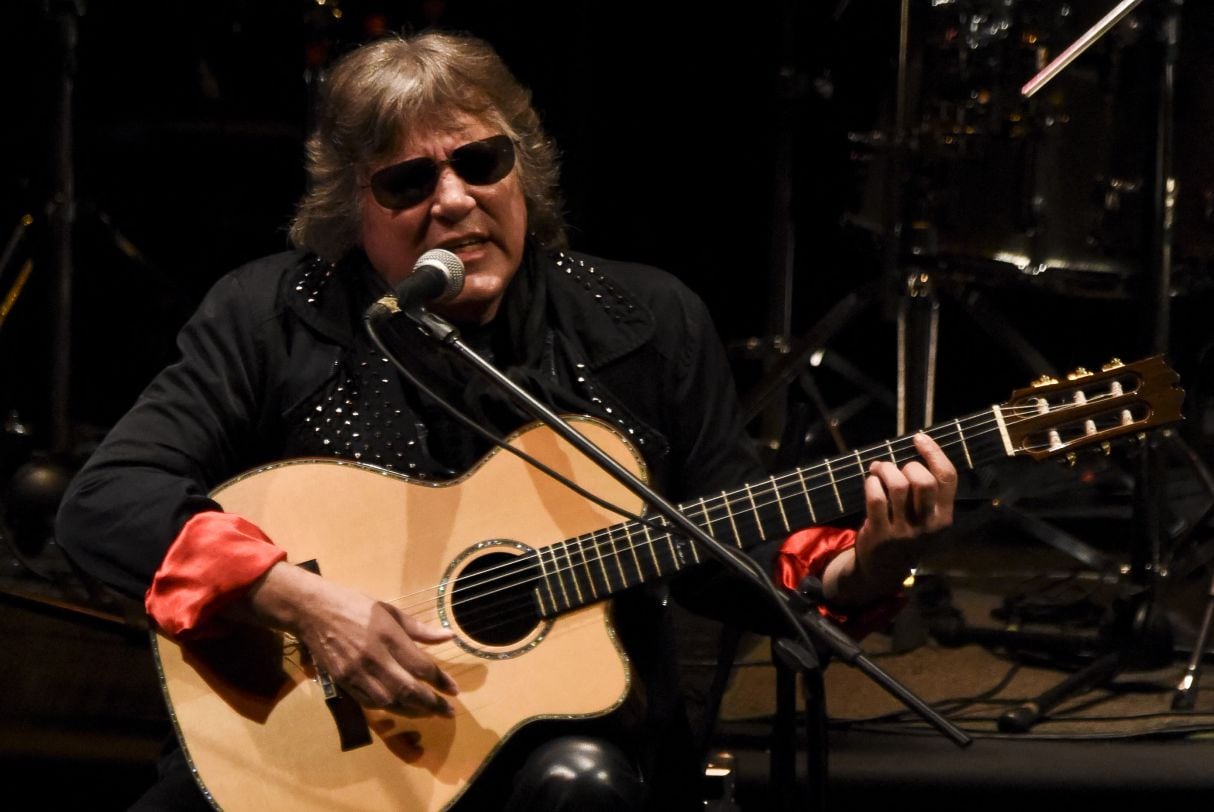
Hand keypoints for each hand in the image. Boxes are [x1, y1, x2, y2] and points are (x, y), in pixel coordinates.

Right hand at [242, 563, 458, 716]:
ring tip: (428, 712)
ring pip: (388, 701)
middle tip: (448, 711)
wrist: (313, 611)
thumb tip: (448, 636)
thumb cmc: (354, 606)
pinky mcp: (343, 682)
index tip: (454, 690)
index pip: (421, 666)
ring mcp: (356, 672)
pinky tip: (401, 707)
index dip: (440, 681)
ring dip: (412, 711)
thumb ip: (420, 628)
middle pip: (407, 689)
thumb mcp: (390, 610)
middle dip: (431, 704)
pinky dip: (388, 708)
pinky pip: (369, 702)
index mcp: (388, 635)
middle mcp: (373, 657)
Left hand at [822, 433, 956, 605]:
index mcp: (943, 517)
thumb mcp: (926, 519)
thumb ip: (926, 492)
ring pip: (898, 485)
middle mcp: (927, 524)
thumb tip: (916, 449)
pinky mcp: (880, 532)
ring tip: (878, 469)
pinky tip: (871, 482)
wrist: (883, 571)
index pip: (947, 478)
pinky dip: (871, 483)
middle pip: (923, 480)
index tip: (919, 438)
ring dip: (885, 470)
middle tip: (897, 467)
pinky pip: (876, 497)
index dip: (934, 453)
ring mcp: (903, 530)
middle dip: (908, 465)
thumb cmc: (906, 534)